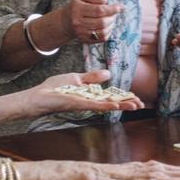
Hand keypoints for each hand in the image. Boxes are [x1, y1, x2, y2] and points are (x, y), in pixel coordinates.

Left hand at [26, 70, 143, 115]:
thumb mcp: (76, 78)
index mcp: (90, 94)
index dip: (124, 97)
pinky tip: (115, 106)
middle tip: (141, 104)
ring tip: (135, 106)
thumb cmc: (54, 88)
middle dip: (127, 102)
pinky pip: (93, 105)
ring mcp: (85, 103)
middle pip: (112, 101)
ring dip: (121, 105)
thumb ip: (92, 77)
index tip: (137, 98)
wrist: (38, 97)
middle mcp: (90, 100)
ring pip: (107, 104)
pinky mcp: (78, 104)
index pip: (111, 95)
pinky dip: (105, 105)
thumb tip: (108, 74)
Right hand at [60, 0, 122, 43]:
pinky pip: (102, 39)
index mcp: (78, 9)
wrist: (64, 23)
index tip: (121, 7)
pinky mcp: (85, 40)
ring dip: (111, 25)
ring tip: (111, 20)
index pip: (99, 10)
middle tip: (114, 13)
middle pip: (102, 22)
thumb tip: (105, 2)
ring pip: (103, 32)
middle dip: (112, 17)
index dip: (112, 9)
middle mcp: (79, 22)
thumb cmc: (76, 8)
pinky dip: (108, 32)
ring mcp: (81, 33)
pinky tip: (107, 27)